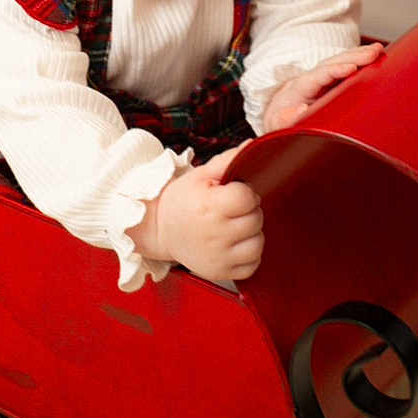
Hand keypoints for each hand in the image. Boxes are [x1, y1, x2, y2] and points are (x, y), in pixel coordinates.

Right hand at [133, 148, 264, 286]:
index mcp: (209, 206)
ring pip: (257, 244)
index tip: (233, 194)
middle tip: (233, 210)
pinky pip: (252, 264)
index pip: (248, 198)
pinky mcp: (220, 272)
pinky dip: (248, 254)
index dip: (245, 193)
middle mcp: (214, 234)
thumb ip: (229, 160)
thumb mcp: (201, 175)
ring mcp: (218, 257)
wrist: (159, 229)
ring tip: (234, 227)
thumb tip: (253, 145)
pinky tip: (234, 244)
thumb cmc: (182, 200)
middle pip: (256, 220)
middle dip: (249, 211)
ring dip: (251, 234)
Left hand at [263, 41, 384, 132]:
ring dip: (359, 55)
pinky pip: (345, 68)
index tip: (351, 68)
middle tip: (373, 52)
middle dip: (353, 56)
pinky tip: (374, 57)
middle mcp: (311, 79)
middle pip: (332, 63)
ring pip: (340, 62)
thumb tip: (301, 109)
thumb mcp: (278, 124)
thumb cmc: (280, 122)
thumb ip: (286, 118)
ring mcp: (321, 79)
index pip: (319, 76)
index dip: (335, 71)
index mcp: (299, 88)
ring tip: (378, 49)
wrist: (278, 118)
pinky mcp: (329, 83)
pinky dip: (359, 62)